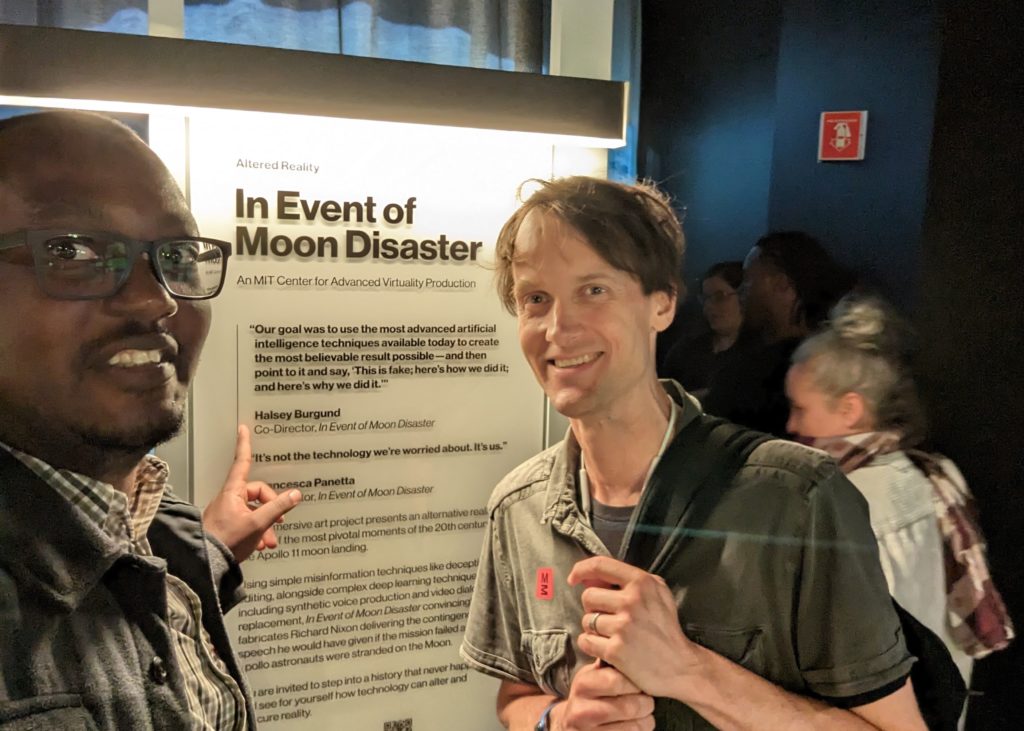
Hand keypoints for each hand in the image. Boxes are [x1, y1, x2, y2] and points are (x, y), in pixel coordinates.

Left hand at [202, 425, 300, 561]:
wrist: (206, 563)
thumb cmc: (228, 540)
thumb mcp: (258, 523)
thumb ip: (278, 507)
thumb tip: (296, 494)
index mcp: (233, 492)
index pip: (242, 463)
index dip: (244, 445)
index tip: (243, 429)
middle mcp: (229, 499)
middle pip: (257, 494)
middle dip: (271, 510)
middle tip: (279, 524)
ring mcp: (227, 513)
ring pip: (254, 512)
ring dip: (266, 526)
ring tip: (269, 543)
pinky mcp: (227, 526)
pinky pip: (247, 523)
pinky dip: (257, 533)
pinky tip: (261, 546)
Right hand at [556, 660, 653, 730]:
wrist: (569, 724)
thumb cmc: (590, 695)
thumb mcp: (592, 677)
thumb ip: (609, 665)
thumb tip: (633, 649)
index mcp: (583, 685)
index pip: (616, 681)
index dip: (635, 682)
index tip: (641, 682)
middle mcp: (582, 710)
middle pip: (628, 706)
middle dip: (646, 703)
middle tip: (648, 700)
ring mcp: (588, 730)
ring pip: (633, 727)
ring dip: (647, 720)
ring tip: (646, 713)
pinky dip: (641, 730)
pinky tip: (639, 725)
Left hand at [568, 556, 699, 699]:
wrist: (681, 666)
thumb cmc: (667, 629)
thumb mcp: (658, 594)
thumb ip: (630, 580)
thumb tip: (592, 577)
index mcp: (642, 583)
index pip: (601, 565)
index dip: (581, 569)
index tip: (574, 578)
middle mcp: (632, 601)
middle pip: (588, 596)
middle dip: (593, 608)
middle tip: (609, 619)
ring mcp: (623, 626)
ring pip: (586, 620)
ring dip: (594, 630)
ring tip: (613, 636)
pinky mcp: (615, 650)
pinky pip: (586, 641)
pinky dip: (591, 646)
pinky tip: (607, 649)